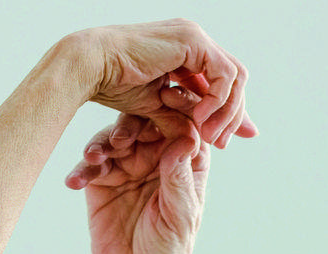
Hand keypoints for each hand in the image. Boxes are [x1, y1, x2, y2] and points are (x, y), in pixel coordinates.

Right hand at [64, 19, 256, 147]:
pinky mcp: (193, 40)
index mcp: (187, 51)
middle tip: (222, 144)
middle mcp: (195, 40)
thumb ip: (184, 118)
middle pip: (234, 78)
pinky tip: (200, 119)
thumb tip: (205, 139)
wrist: (91, 67)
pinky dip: (218, 100)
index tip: (231, 140)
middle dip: (234, 115)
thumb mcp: (158, 108)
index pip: (223, 81)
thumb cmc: (113, 85)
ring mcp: (195, 37)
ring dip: (227, 111)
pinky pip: (225, 73)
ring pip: (235, 76)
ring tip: (210, 136)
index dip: (232, 111)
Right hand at [67, 113, 207, 253]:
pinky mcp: (101, 178)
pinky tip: (74, 181)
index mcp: (185, 160)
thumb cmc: (169, 248)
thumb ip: (179, 179)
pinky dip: (81, 169)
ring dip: (101, 144)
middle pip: (145, 123)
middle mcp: (157, 155)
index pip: (184, 125)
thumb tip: (184, 139)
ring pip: (113, 138)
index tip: (165, 99)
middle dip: (131, 126)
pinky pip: (89, 165)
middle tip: (121, 139)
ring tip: (94, 157)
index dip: (176, 110)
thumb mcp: (180, 216)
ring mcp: (127, 164)